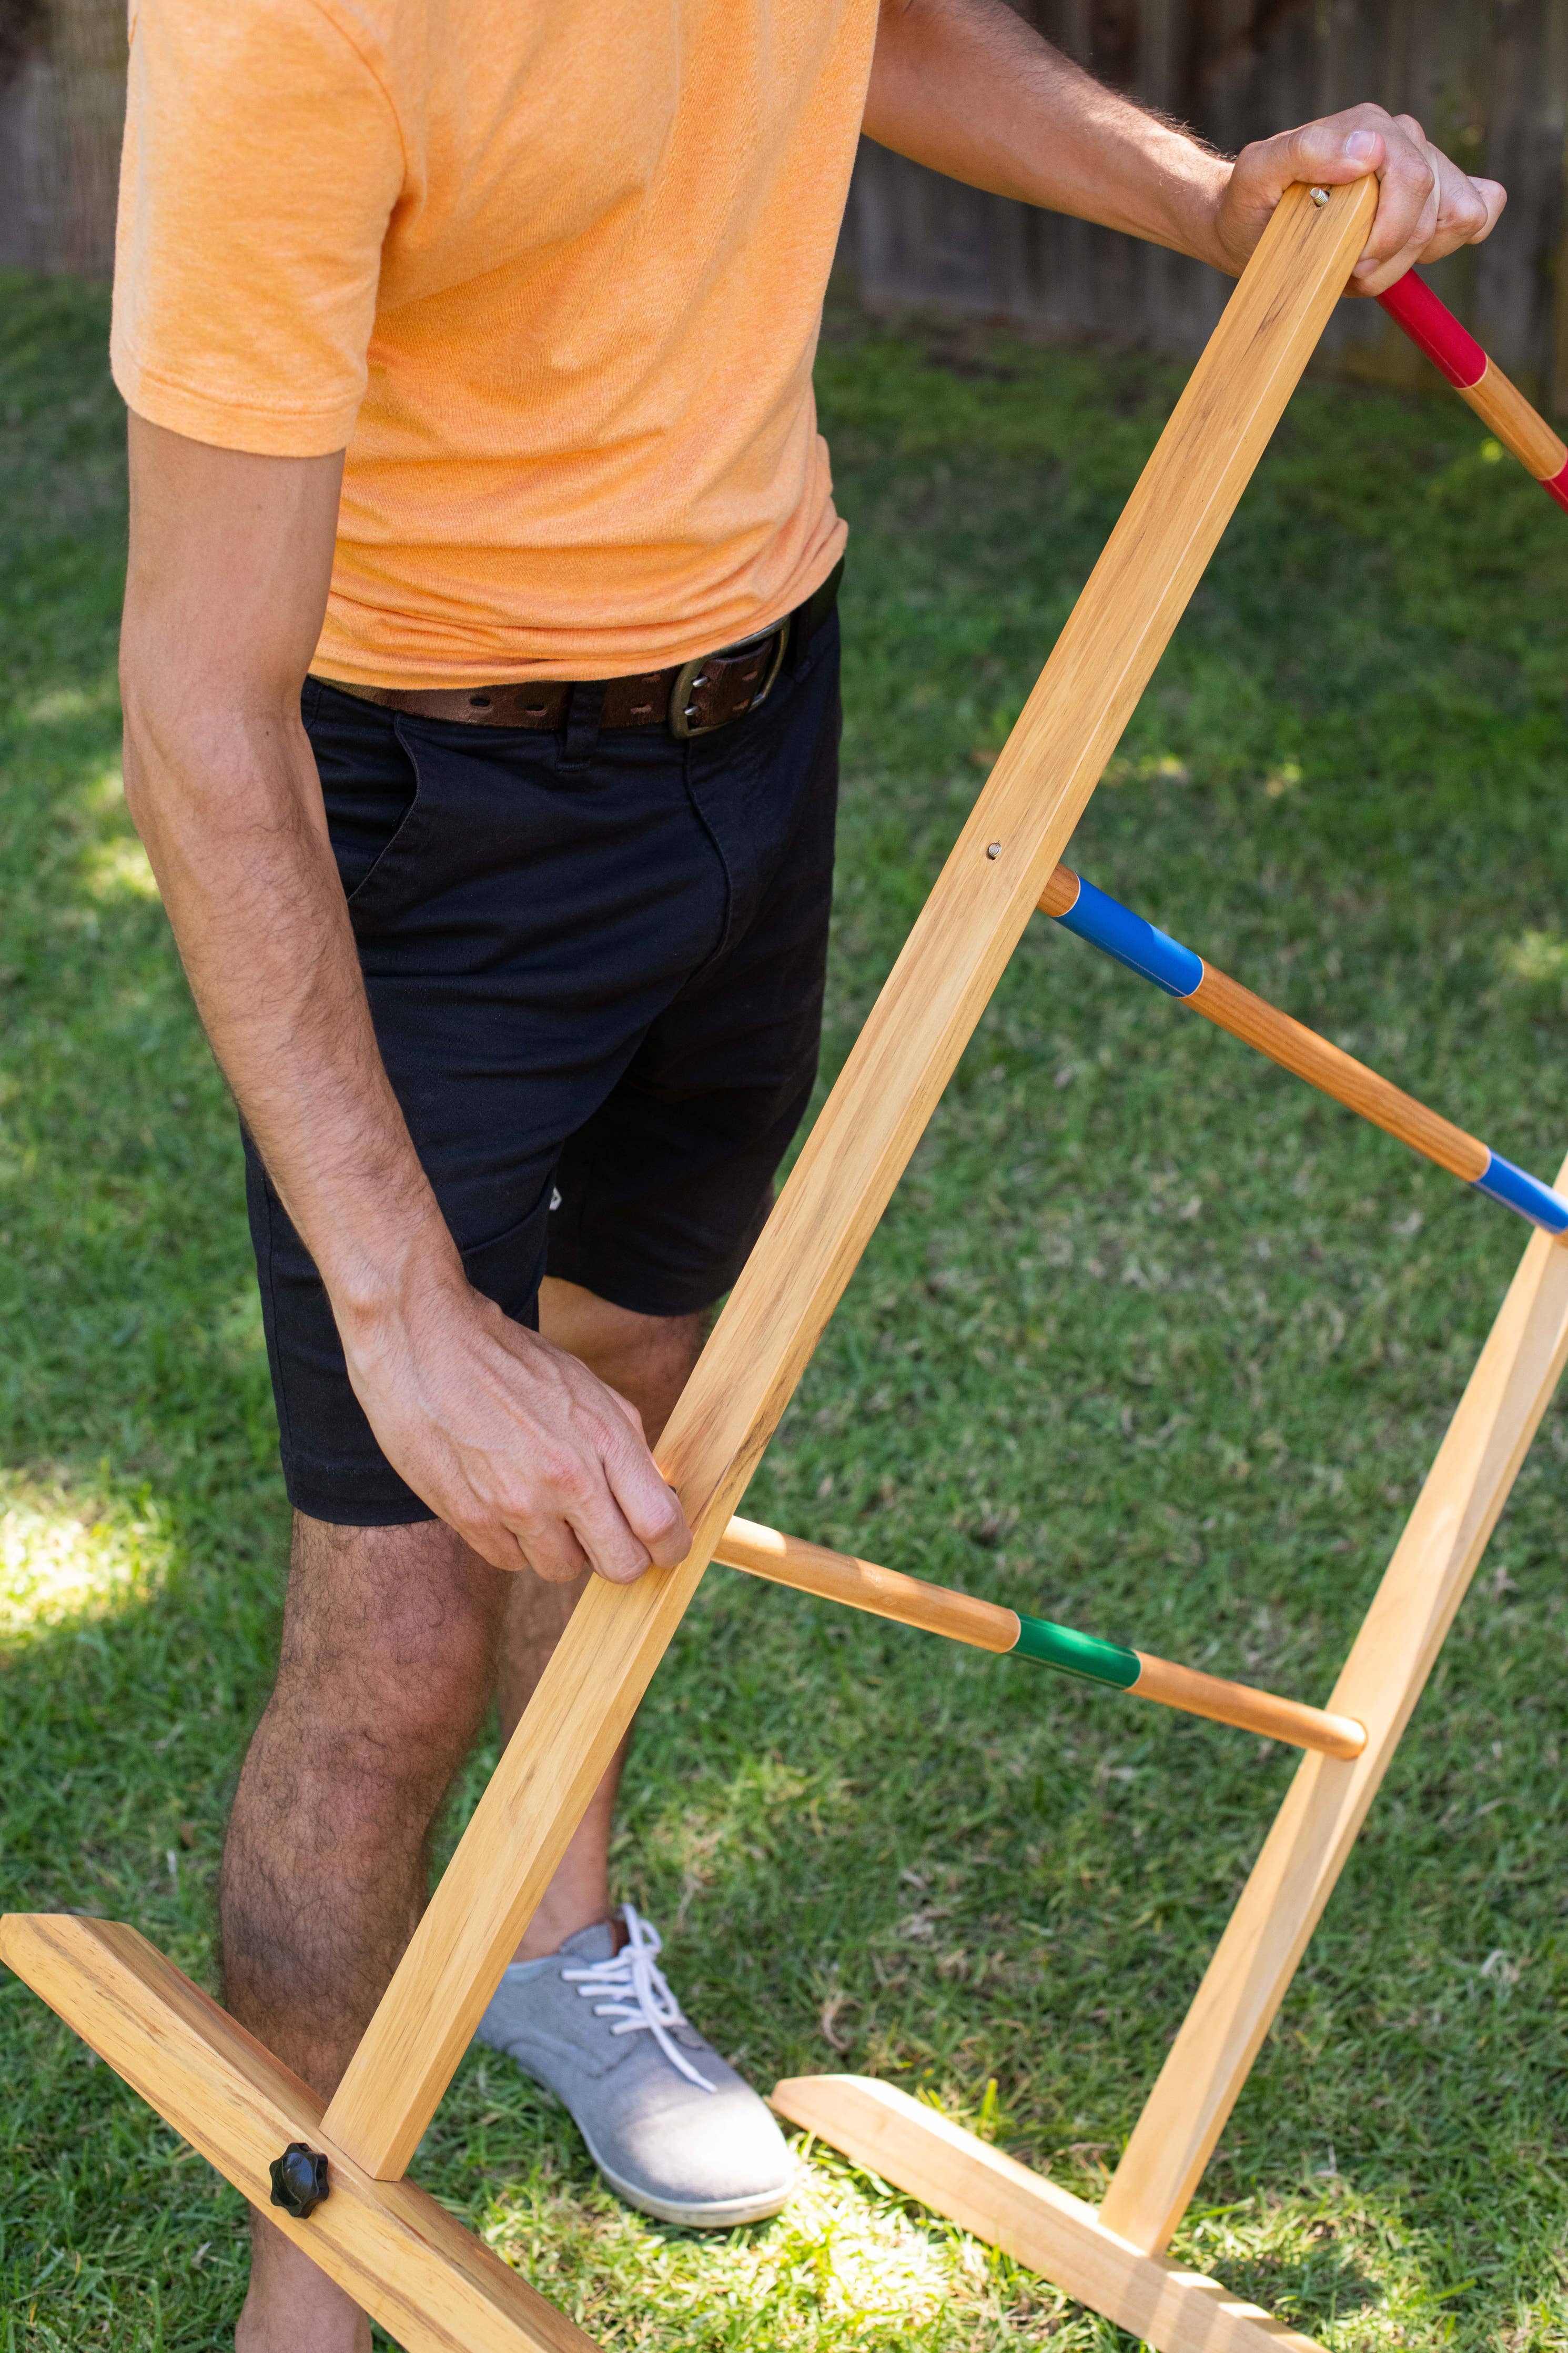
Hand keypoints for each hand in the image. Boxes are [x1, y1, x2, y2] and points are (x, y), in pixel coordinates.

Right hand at [342, 1268, 691, 1582]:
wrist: (425, 1341)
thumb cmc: (510, 1361)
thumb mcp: (587, 1389)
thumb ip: (625, 1445)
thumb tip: (656, 1497)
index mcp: (604, 1439)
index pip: (660, 1525)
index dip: (670, 1547)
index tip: (664, 1549)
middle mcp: (566, 1478)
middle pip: (622, 1565)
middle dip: (620, 1558)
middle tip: (605, 1537)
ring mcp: (516, 1504)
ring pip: (563, 1570)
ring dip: (560, 1547)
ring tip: (540, 1502)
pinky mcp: (470, 1519)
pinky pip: (510, 1562)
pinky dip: (512, 1542)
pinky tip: (500, 1499)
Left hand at [1211, 105, 1504, 293]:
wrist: (1250, 218)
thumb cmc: (1254, 199)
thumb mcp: (1260, 174)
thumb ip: (1306, 151)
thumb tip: (1369, 151)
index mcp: (1369, 128)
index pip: (1414, 182)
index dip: (1391, 236)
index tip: (1354, 266)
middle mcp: (1401, 138)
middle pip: (1439, 207)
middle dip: (1397, 255)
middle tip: (1353, 272)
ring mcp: (1422, 163)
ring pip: (1460, 216)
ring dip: (1416, 256)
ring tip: (1367, 263)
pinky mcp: (1434, 193)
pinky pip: (1479, 210)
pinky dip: (1451, 241)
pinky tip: (1409, 251)